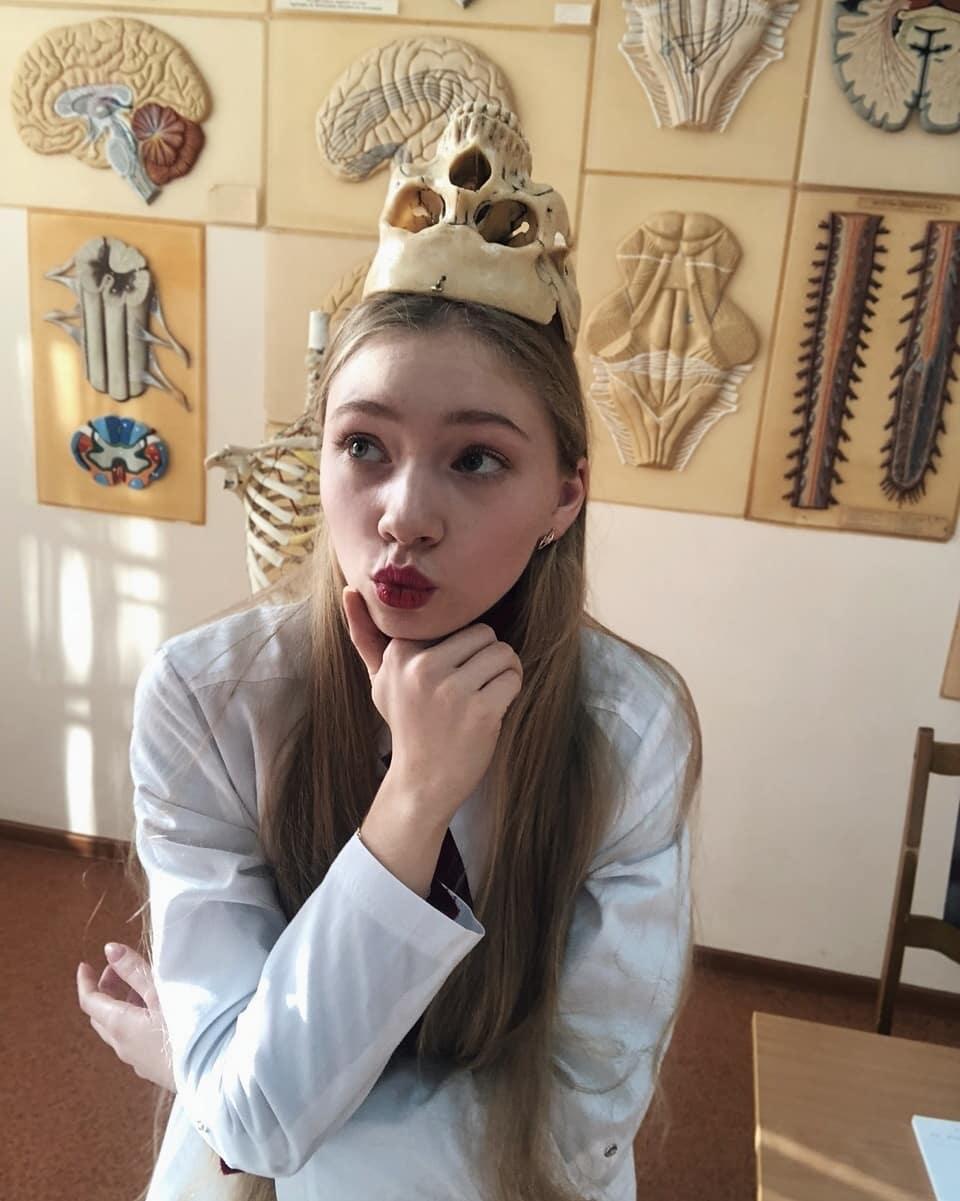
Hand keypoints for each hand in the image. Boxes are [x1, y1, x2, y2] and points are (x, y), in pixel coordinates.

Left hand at [76, 943, 175, 1092]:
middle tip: (119, 970)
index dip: (86, 981)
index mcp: (120, 1025)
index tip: (85, 965)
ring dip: (121, 1005)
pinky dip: (134, 1020)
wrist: (214, 1067)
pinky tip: (157, 1012)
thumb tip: (110, 950)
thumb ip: (134, 970)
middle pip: (102, 1016)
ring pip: (118, 1029)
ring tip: (142, 986)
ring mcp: (137, 1059)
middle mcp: (123, 1045)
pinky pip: (133, 1040)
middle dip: (105, 990)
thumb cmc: (187, 1026)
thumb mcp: (161, 992)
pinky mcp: (152, 1066)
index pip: (90, 1001)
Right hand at [343, 587, 522, 821]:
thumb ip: (365, 636)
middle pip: (484, 633)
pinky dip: (511, 691)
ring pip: (502, 653)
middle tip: (473, 684)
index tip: (447, 675)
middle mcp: (422, 668)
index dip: (460, 647)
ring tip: (486, 693)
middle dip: (486, 656)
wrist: (421, 783)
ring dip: (503, 672)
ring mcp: (451, 690)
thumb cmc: (406, 725)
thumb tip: (349, 589)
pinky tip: (494, 707)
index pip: (453, 621)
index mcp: (400, 654)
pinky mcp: (480, 711)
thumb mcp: (380, 681)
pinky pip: (512, 678)